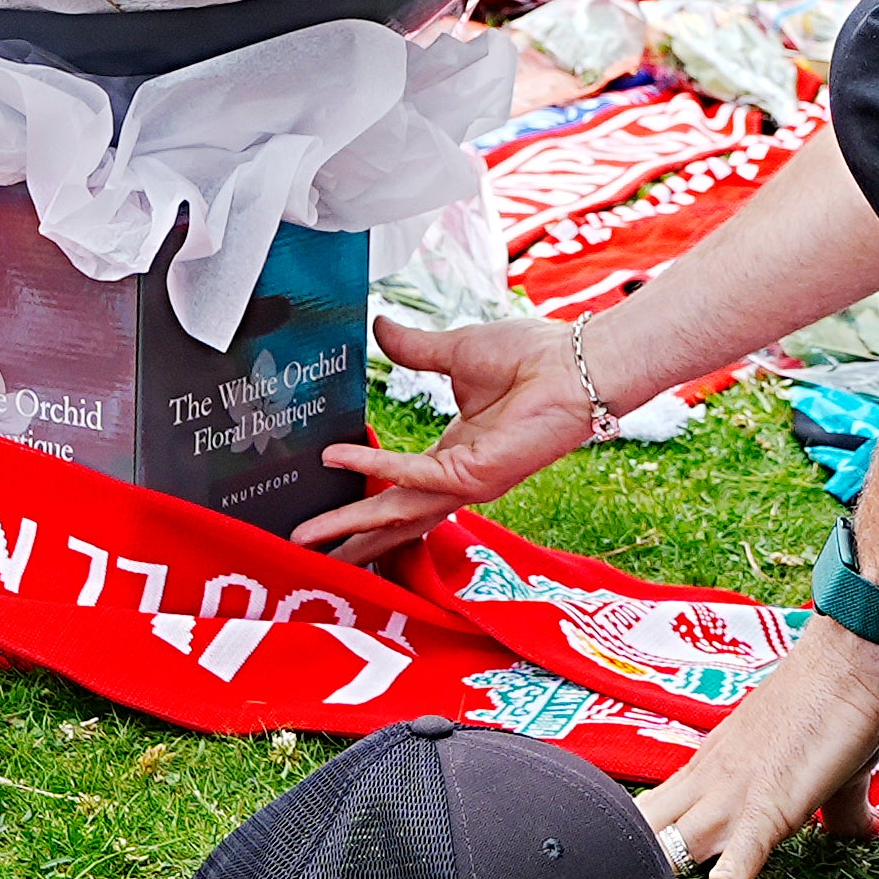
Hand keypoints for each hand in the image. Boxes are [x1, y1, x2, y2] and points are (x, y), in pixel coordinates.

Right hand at [303, 310, 602, 565]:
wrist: (576, 362)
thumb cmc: (534, 357)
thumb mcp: (457, 352)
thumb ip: (413, 350)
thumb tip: (379, 328)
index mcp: (454, 453)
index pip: (397, 488)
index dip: (360, 498)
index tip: (324, 508)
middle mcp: (457, 476)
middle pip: (392, 517)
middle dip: (347, 536)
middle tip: (302, 550)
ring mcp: (467, 481)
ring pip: (396, 509)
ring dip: (349, 521)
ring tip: (306, 536)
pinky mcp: (475, 474)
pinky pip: (413, 473)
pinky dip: (374, 466)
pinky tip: (338, 457)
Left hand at [640, 625, 878, 878]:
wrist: (854, 653)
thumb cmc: (841, 694)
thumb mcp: (831, 762)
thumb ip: (838, 804)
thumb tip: (860, 828)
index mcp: (712, 765)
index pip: (652, 812)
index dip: (628, 847)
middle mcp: (708, 778)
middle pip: (640, 830)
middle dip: (619, 870)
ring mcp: (732, 793)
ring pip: (669, 847)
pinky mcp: (768, 809)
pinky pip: (733, 866)